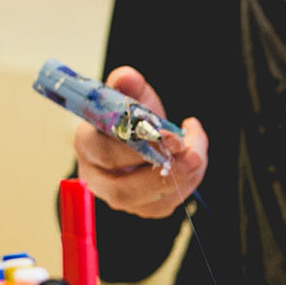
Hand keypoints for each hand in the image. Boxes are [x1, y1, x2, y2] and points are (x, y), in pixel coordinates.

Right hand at [73, 66, 208, 218]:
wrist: (142, 134)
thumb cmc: (131, 117)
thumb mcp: (131, 96)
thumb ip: (128, 86)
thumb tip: (126, 77)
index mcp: (87, 145)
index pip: (104, 153)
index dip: (138, 146)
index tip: (169, 134)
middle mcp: (97, 178)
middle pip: (123, 189)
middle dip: (162, 172)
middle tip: (191, 152)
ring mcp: (119, 198)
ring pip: (149, 203)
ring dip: (182, 178)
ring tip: (198, 154)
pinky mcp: (143, 208)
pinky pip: (166, 206)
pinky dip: (188, 184)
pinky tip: (196, 161)